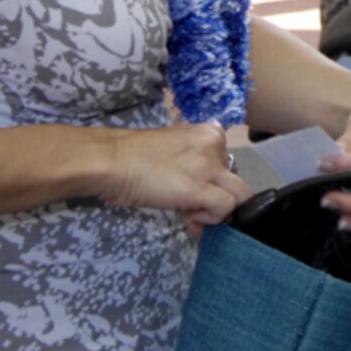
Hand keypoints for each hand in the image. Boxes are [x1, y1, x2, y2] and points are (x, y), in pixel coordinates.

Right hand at [96, 121, 253, 225]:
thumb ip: (194, 171)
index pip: (227, 166)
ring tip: (188, 211)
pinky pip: (227, 207)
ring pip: (240, 195)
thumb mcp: (173, 155)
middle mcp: (215, 145)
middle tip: (189, 206)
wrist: (110, 160)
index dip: (212, 184)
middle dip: (216, 198)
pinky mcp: (201, 186)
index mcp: (210, 132)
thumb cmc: (132, 158)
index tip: (191, 193)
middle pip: (236, 181)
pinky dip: (212, 218)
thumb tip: (203, 201)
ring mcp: (210, 165)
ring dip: (216, 210)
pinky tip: (189, 215)